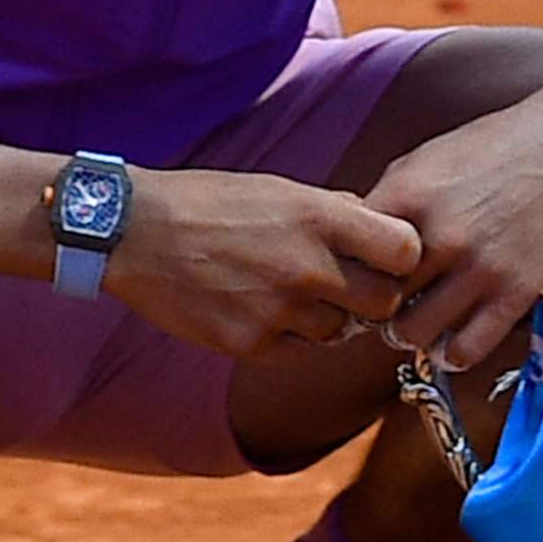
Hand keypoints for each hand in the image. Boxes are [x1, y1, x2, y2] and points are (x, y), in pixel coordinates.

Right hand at [106, 169, 426, 361]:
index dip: (403, 258)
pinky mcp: (249, 344)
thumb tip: (383, 230)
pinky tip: (261, 309)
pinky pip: (298, 353)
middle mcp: (306, 266)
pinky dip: (291, 337)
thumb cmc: (212, 202)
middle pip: (384, 303)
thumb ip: (337, 212)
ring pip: (340, 332)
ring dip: (328, 319)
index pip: (406, 250)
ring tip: (289, 292)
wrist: (136, 232)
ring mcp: (278, 310)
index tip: (387, 259)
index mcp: (319, 217)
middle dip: (375, 298)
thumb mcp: (281, 189)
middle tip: (353, 288)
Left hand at [367, 60, 542, 370]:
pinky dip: (451, 354)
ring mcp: (478, 266)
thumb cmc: (500, 146)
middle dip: (375, 307)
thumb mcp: (428, 156)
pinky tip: (452, 339)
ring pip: (412, 333)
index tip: (355, 276)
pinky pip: (466, 349)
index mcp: (408, 194)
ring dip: (409, 333)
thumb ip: (389, 198)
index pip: (350, 254)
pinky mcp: (514, 292)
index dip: (346, 270)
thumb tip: (353, 238)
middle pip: (376, 299)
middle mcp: (440, 234)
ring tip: (418, 321)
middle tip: (383, 306)